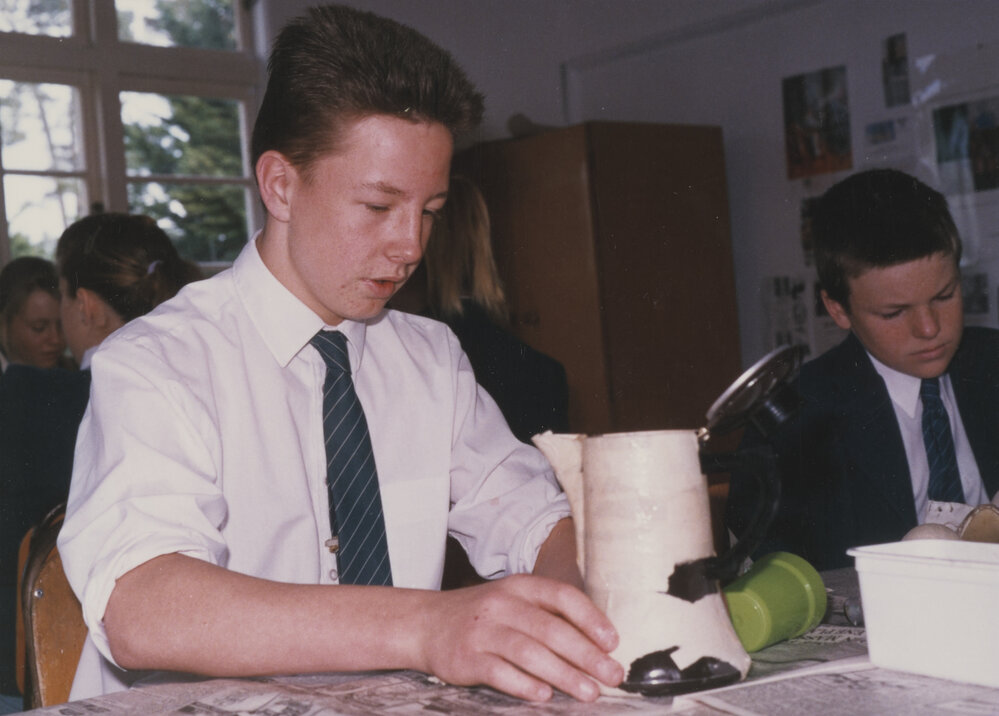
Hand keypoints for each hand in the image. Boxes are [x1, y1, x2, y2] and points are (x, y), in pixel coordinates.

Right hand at [416, 574, 622, 701]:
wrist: (426, 624)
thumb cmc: (483, 617)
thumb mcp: (514, 602)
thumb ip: (549, 616)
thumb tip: (598, 646)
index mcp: (520, 587)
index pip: (562, 596)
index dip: (591, 619)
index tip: (613, 643)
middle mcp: (502, 604)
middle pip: (551, 629)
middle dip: (587, 655)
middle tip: (612, 675)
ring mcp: (483, 631)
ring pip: (529, 652)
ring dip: (564, 674)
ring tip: (589, 692)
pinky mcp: (466, 657)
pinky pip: (499, 672)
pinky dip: (524, 684)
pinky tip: (545, 696)